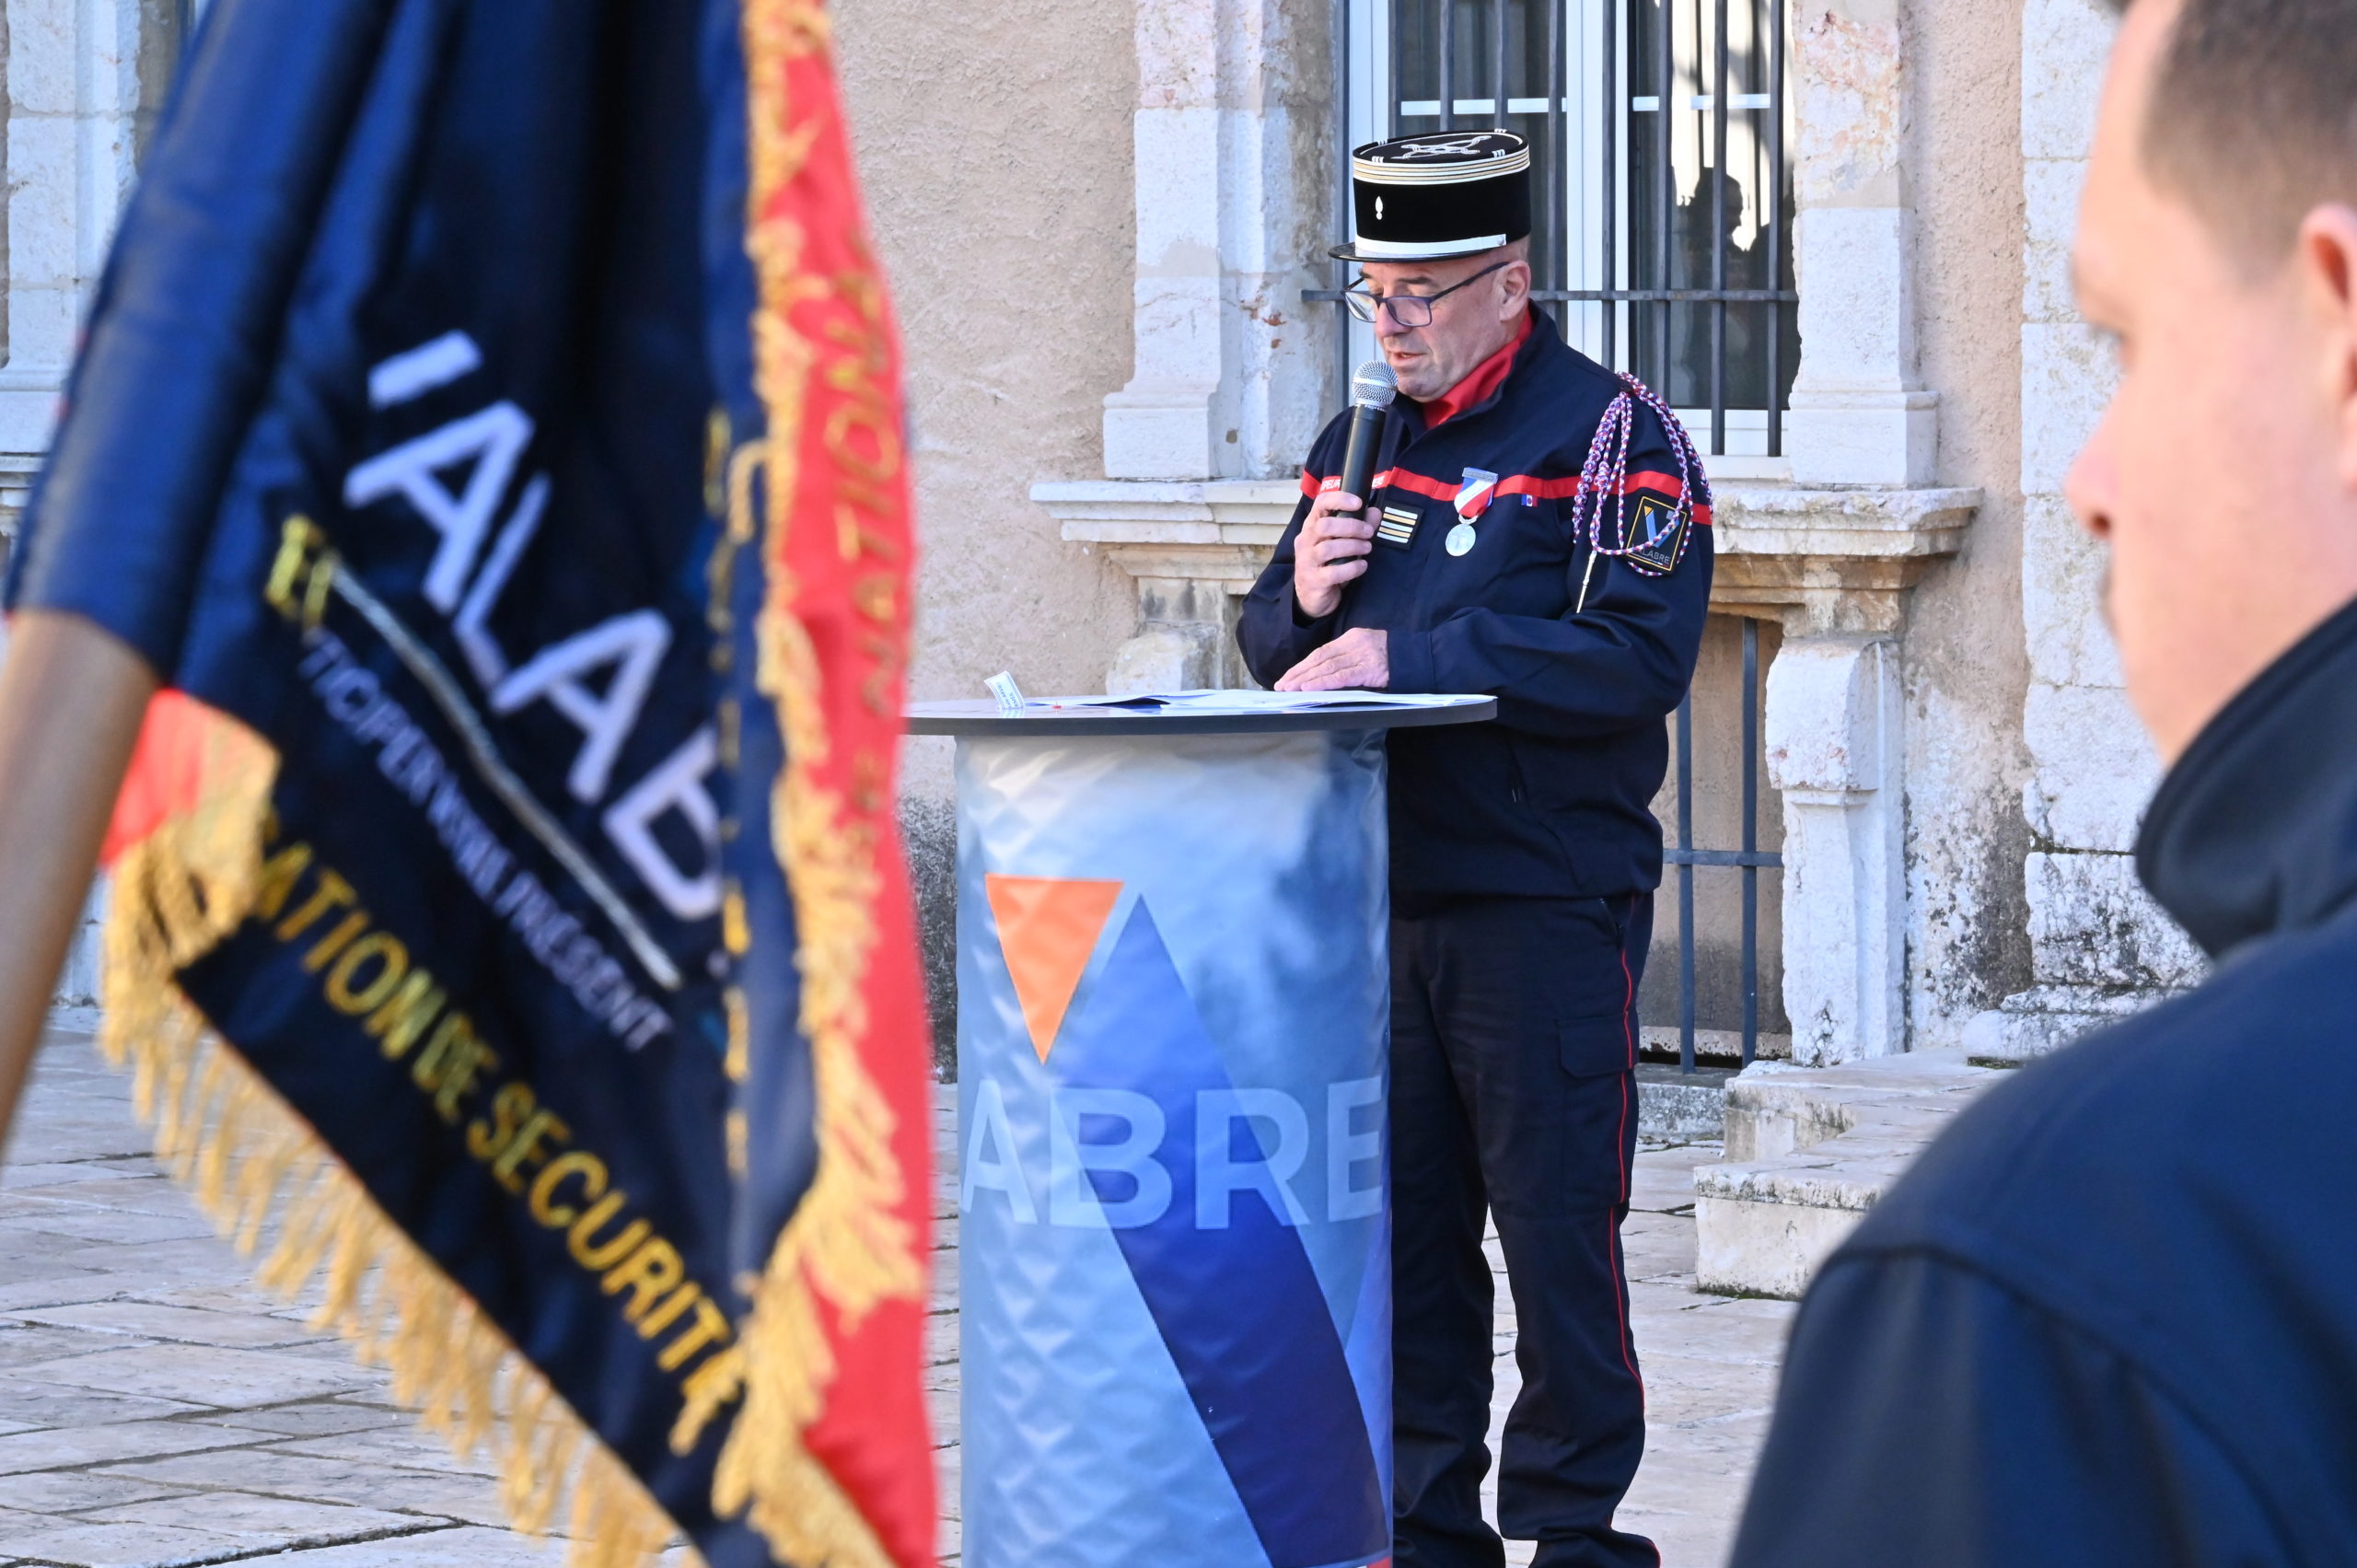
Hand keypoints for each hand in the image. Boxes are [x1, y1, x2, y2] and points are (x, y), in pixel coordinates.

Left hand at [1277, 628, 1388, 691]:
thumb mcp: (1367, 651)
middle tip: (1281, 685)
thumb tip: (1323, 673)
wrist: (1417, 656)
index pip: (1321, 652)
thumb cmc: (1393, 658)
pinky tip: (1309, 687)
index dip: (1302, 665)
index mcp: (1352, 638)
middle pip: (1320, 658)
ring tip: (1289, 688)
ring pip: (1327, 667)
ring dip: (1305, 679)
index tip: (1288, 675)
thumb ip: (1348, 659)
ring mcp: (1361, 655)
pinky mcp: (1369, 669)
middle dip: (1298, 672)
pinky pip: (1341, 677)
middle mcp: (1353, 644)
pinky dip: (1323, 682)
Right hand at [1293, 489, 1376, 618]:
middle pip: (1324, 526)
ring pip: (1328, 548)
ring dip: (1353, 547)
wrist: (1312, 597)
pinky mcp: (1313, 581)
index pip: (1320, 503)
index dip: (1339, 499)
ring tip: (1367, 549)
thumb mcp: (1342, 542)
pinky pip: (1333, 572)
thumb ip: (1359, 526)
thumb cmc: (1328, 564)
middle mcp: (1305, 541)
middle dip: (1351, 527)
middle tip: (1369, 533)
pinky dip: (1352, 568)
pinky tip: (1362, 567)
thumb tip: (1375, 512)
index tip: (1358, 503)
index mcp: (1312, 526)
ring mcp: (1307, 561)